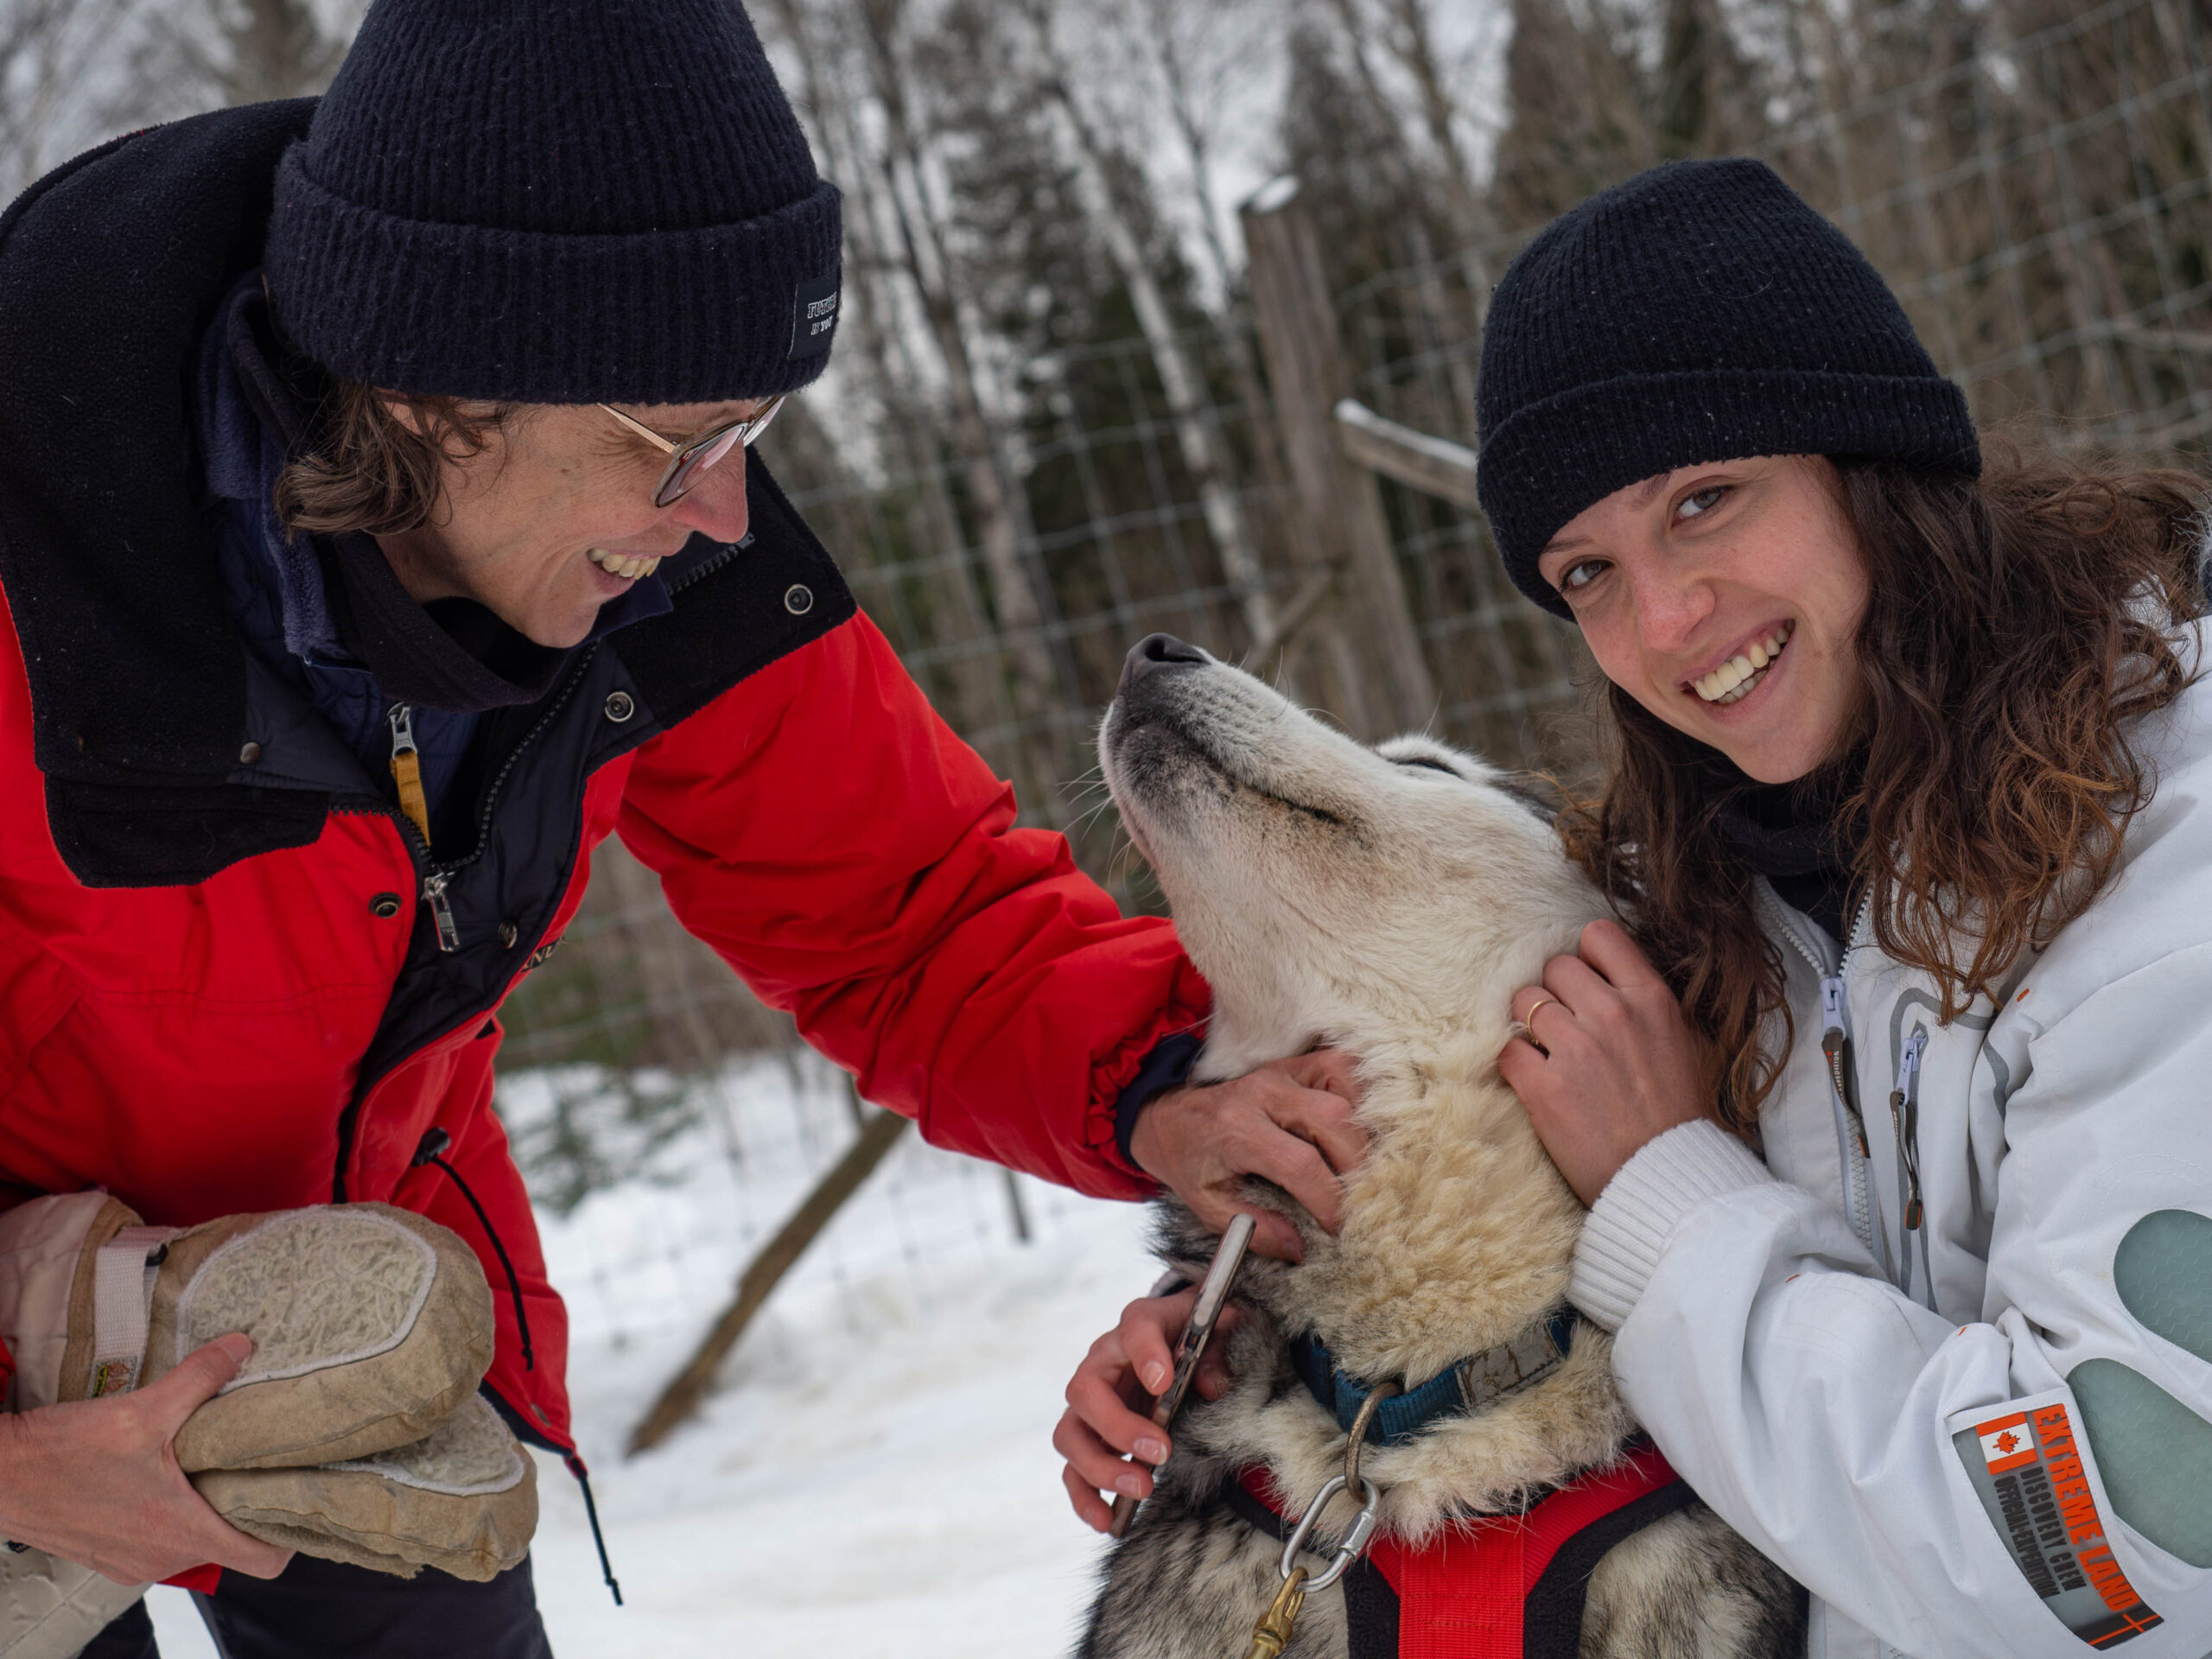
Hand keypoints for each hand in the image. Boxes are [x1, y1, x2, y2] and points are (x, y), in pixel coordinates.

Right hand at [0, 1334, 294, 1584]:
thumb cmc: (63, 1454)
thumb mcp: (142, 1410)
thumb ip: (201, 1379)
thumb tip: (243, 1347)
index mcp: (181, 1533)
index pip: (264, 1560)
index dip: (290, 1534)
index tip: (300, 1497)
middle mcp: (161, 1558)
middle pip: (232, 1546)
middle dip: (250, 1508)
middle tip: (264, 1464)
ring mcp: (132, 1562)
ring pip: (194, 1542)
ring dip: (207, 1507)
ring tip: (219, 1462)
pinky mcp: (108, 1554)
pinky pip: (158, 1541)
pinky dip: (172, 1513)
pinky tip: (171, 1474)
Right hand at [1054, 1286, 1238, 1531]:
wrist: (1180, 1344)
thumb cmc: (1196, 1337)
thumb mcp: (1219, 1334)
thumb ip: (1216, 1355)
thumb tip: (1213, 1386)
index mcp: (1139, 1324)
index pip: (1137, 1328)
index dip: (1146, 1354)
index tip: (1164, 1382)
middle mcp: (1103, 1362)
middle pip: (1086, 1391)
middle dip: (1119, 1427)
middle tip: (1160, 1451)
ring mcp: (1091, 1404)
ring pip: (1070, 1436)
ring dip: (1101, 1467)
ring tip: (1142, 1488)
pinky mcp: (1091, 1438)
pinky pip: (1073, 1470)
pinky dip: (1085, 1498)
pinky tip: (1109, 1522)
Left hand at [1129, 1049, 1365, 1260]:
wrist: (1170, 1114)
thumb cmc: (1191, 1160)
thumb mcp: (1207, 1205)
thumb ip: (1253, 1229)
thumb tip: (1299, 1248)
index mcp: (1237, 1128)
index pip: (1299, 1163)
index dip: (1328, 1200)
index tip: (1339, 1229)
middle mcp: (1263, 1092)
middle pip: (1333, 1120)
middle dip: (1357, 1167)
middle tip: (1358, 1201)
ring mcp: (1283, 1070)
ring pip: (1345, 1090)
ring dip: (1363, 1132)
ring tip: (1358, 1168)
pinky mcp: (1297, 1062)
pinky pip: (1343, 1068)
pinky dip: (1360, 1098)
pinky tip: (1355, 1129)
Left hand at [1498, 918, 1712, 1205]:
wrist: (1669, 1179)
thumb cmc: (1681, 1115)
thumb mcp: (1688, 1043)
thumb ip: (1650, 1004)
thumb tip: (1618, 977)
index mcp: (1651, 999)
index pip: (1598, 935)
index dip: (1587, 957)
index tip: (1588, 984)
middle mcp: (1612, 1014)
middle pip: (1555, 967)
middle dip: (1557, 994)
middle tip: (1568, 1026)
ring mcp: (1575, 1049)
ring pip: (1524, 1001)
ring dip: (1531, 1026)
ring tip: (1551, 1053)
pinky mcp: (1543, 1087)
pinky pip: (1507, 1048)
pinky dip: (1517, 1062)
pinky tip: (1537, 1079)